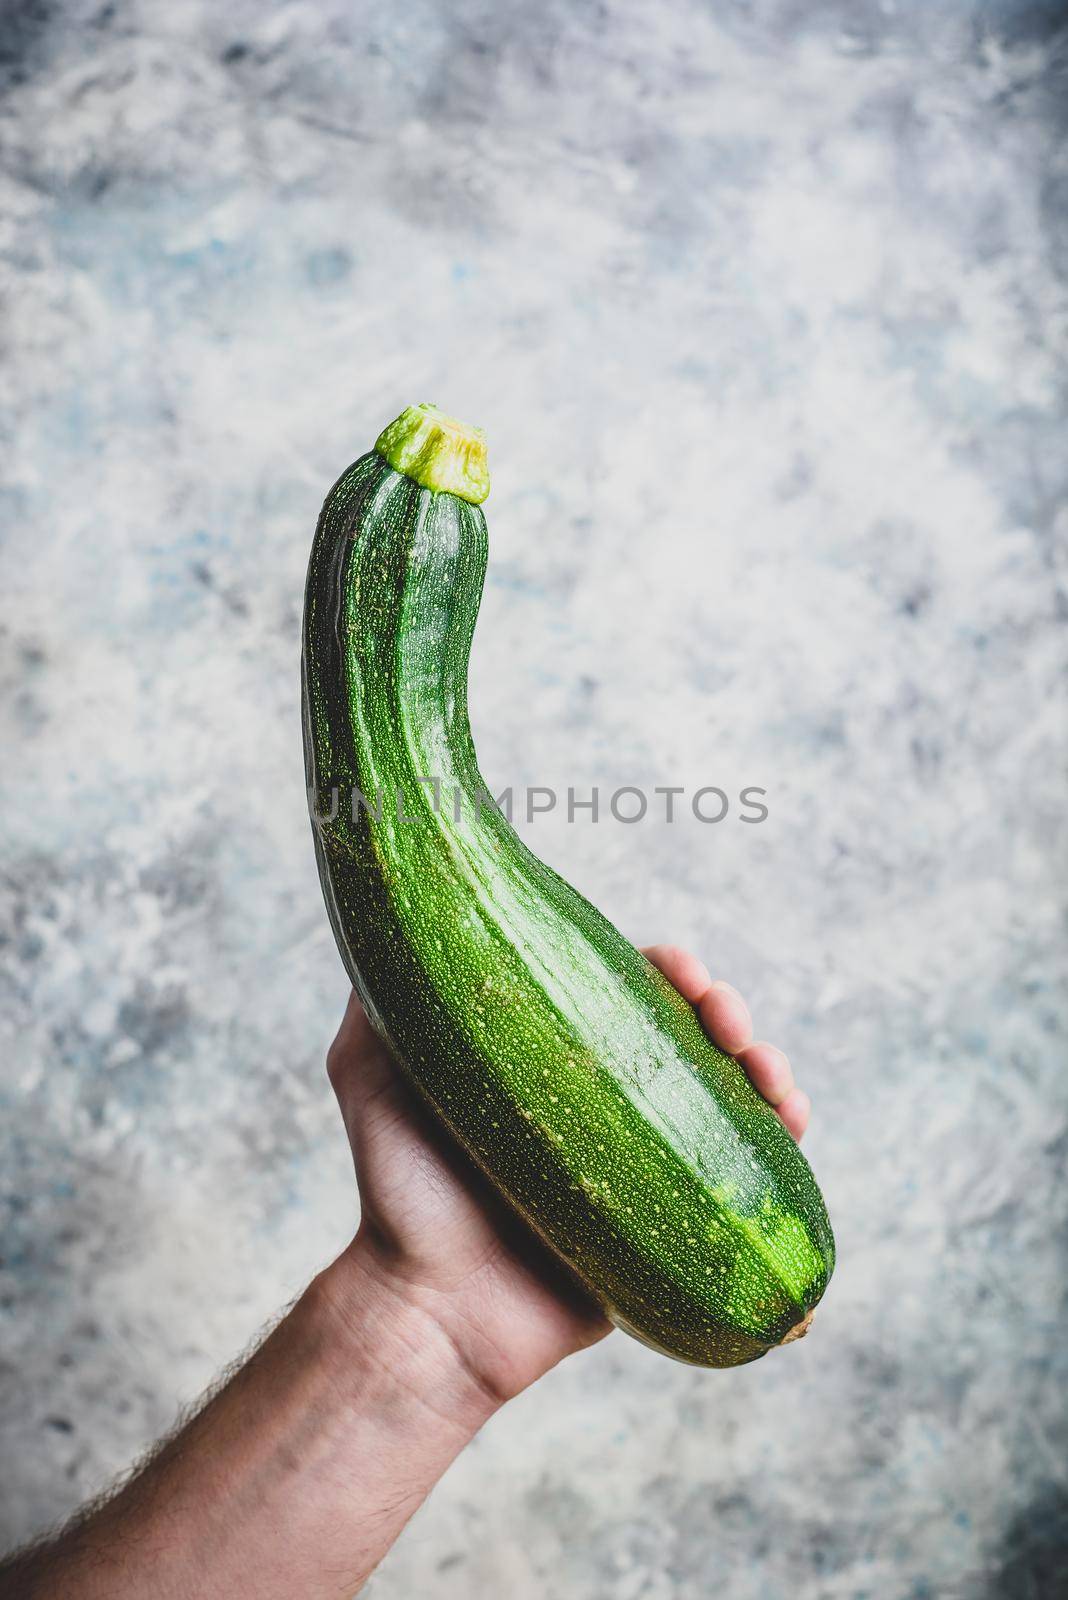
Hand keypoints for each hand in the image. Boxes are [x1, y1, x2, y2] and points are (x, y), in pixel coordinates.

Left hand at [326, 945, 810, 1404]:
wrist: (428, 1310)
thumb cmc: (397, 1190)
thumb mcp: (369, 1070)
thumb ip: (378, 994)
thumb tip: (385, 907)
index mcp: (559, 1056)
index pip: (628, 990)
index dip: (668, 970)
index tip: (681, 969)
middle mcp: (608, 1101)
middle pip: (691, 1036)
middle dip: (726, 1011)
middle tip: (726, 1019)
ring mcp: (645, 1163)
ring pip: (729, 1097)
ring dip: (767, 1069)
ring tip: (769, 1075)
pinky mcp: (671, 1226)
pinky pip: (743, 1179)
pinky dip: (781, 1146)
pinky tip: (790, 1124)